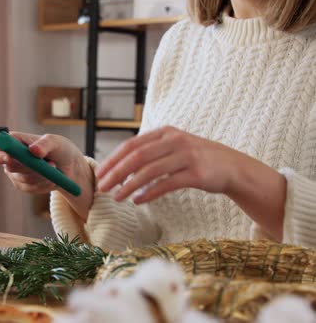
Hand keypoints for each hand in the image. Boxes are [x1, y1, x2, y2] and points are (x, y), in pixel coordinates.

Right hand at [0, 132, 93, 219]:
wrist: (70, 167)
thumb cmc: (60, 149)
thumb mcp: (56, 142)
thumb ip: (45, 144)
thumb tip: (33, 151)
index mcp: (13, 142)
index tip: (8, 158)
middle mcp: (10, 158)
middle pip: (10, 167)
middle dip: (31, 167)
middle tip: (50, 163)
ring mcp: (15, 174)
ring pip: (23, 179)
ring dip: (41, 176)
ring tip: (54, 168)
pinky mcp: (23, 186)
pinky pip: (30, 189)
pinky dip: (44, 184)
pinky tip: (52, 179)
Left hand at [96, 126, 248, 203]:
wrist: (233, 167)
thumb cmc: (196, 160)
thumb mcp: (173, 148)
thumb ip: (150, 153)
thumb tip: (119, 168)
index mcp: (165, 133)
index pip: (131, 145)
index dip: (113, 160)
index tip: (99, 174)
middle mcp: (174, 141)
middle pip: (137, 156)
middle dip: (116, 173)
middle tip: (102, 187)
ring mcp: (187, 156)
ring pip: (150, 171)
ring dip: (130, 186)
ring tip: (117, 198)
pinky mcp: (197, 174)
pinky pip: (167, 184)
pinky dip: (150, 193)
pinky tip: (138, 201)